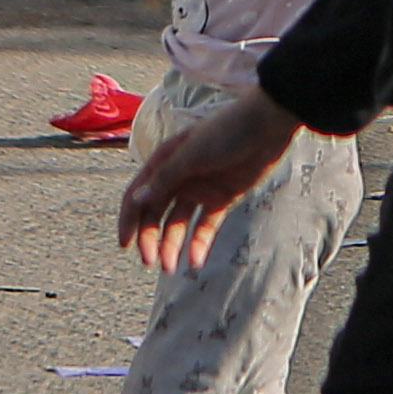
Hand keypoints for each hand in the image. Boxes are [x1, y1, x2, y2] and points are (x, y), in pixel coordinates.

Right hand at [120, 87, 301, 272]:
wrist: (267, 126)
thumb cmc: (226, 132)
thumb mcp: (192, 154)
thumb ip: (165, 179)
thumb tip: (137, 200)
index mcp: (164, 161)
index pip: (139, 194)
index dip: (129, 219)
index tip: (125, 245)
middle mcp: (178, 176)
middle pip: (156, 213)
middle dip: (151, 238)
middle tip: (151, 261)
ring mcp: (200, 188)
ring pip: (178, 223)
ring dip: (172, 244)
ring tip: (171, 267)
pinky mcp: (222, 197)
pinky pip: (205, 225)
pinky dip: (199, 242)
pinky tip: (195, 261)